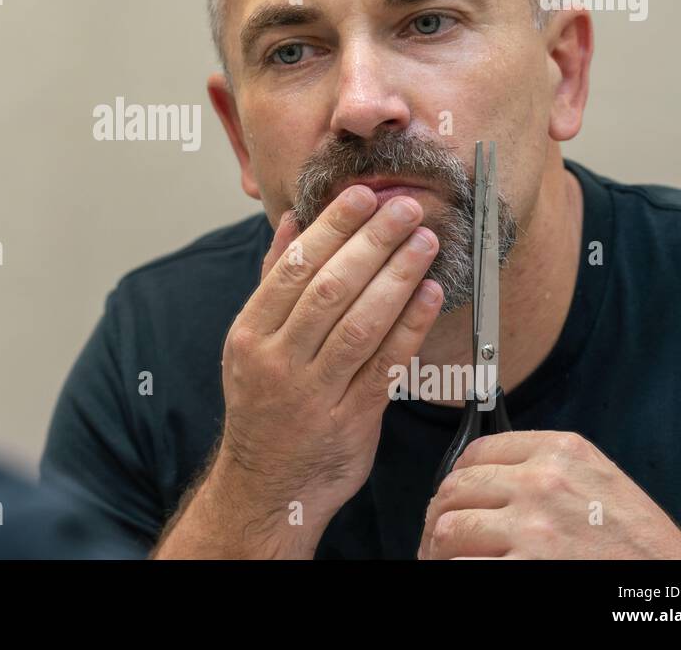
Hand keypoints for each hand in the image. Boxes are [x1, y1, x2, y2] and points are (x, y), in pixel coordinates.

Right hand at [154, 185, 443, 558]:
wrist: (269, 485)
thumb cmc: (264, 404)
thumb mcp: (251, 342)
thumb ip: (273, 281)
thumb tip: (290, 223)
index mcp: (250, 333)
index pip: (295, 268)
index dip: (332, 227)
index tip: (363, 195)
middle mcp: (278, 361)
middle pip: (330, 289)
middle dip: (372, 242)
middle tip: (405, 208)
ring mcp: (315, 393)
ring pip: (360, 324)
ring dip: (397, 277)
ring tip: (425, 241)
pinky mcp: (352, 419)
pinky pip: (386, 364)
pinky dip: (410, 326)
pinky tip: (429, 294)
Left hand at [419, 431, 680, 558]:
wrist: (676, 586)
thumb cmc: (641, 545)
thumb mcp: (599, 482)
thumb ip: (548, 469)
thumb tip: (489, 478)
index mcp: (561, 452)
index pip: (477, 452)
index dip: (458, 479)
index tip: (455, 498)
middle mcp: (543, 482)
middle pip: (456, 489)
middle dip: (442, 516)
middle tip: (439, 538)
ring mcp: (533, 527)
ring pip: (450, 529)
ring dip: (440, 549)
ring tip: (445, 561)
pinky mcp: (526, 568)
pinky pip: (462, 567)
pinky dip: (455, 572)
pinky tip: (462, 574)